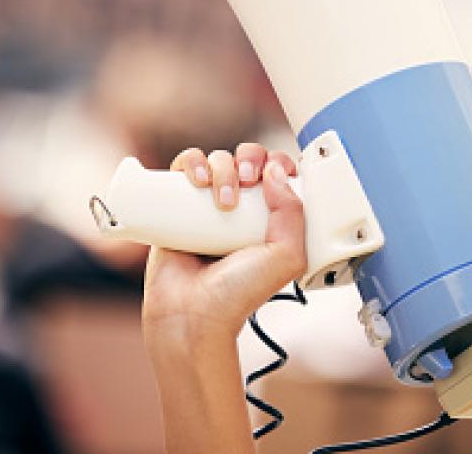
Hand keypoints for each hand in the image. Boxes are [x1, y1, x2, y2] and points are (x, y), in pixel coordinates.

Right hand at [143, 144, 303, 343]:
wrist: (191, 313)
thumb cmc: (236, 295)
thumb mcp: (286, 258)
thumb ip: (293, 214)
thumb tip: (277, 173)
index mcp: (270, 218)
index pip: (279, 172)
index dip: (278, 163)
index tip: (273, 175)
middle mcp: (241, 209)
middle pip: (248, 158)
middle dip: (250, 159)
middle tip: (248, 182)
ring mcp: (209, 205)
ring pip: (218, 159)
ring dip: (222, 166)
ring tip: (221, 199)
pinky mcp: (177, 204)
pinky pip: (184, 166)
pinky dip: (191, 161)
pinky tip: (196, 179)